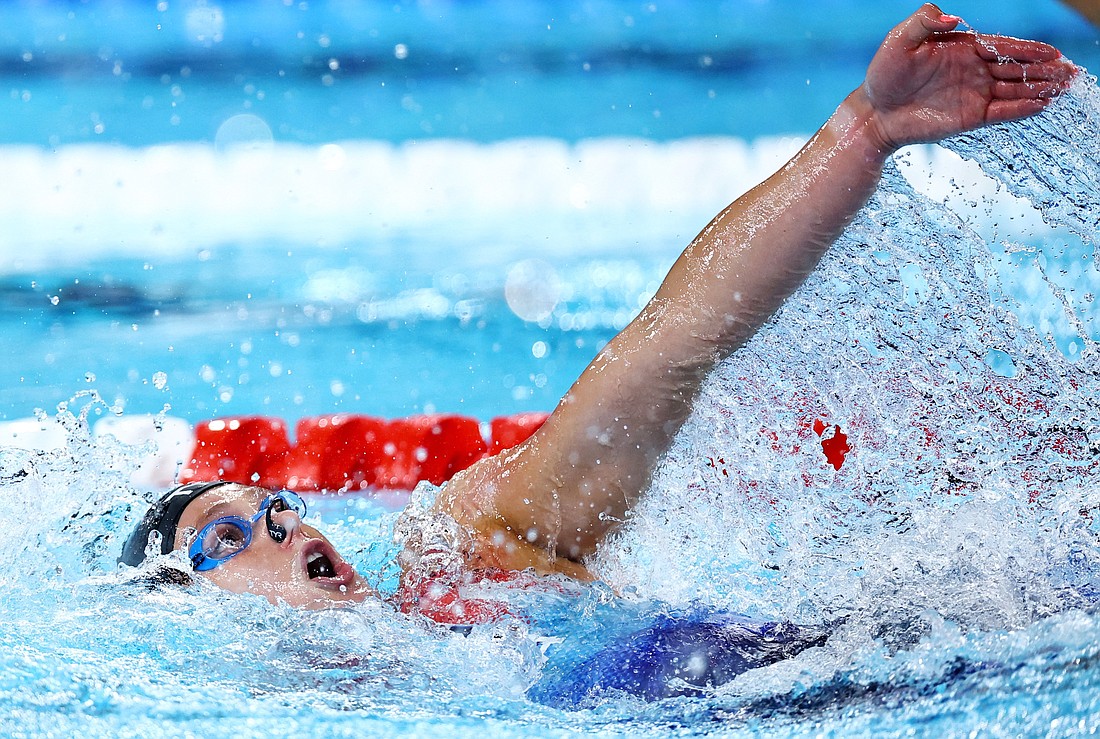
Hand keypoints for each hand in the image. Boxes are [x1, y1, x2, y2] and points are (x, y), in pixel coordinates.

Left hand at [863, 3, 1076, 151]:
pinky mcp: (969, 117)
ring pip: (1015, 89)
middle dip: (1044, 69)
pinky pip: (1002, 111)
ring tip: (1065, 86)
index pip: (1003, 46)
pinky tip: (1042, 105)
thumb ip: (924, 22)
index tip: (1053, 53)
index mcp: (963, 48)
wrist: (873, 113)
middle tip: (1071, 71)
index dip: (1029, 49)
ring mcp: (973, 94)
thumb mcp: (899, 41)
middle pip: (1017, 68)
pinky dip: (1022, 109)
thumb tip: (953, 17)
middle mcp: (973, 70)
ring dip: (1040, 88)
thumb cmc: (884, 75)